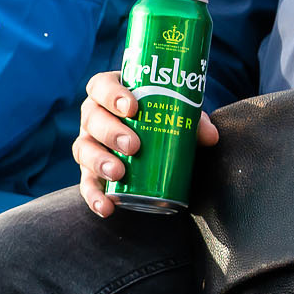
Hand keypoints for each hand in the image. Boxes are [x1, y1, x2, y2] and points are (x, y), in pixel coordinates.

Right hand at [75, 69, 218, 217]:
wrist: (150, 140)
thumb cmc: (160, 118)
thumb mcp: (176, 113)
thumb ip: (193, 121)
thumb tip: (210, 137)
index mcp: (108, 93)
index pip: (101, 86)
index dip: (111, 95)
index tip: (132, 107)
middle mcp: (93, 117)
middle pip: (92, 119)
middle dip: (110, 132)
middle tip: (133, 145)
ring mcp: (88, 144)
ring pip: (84, 150)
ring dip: (99, 162)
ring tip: (119, 173)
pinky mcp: (89, 172)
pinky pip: (86, 184)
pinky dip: (94, 197)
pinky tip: (107, 207)